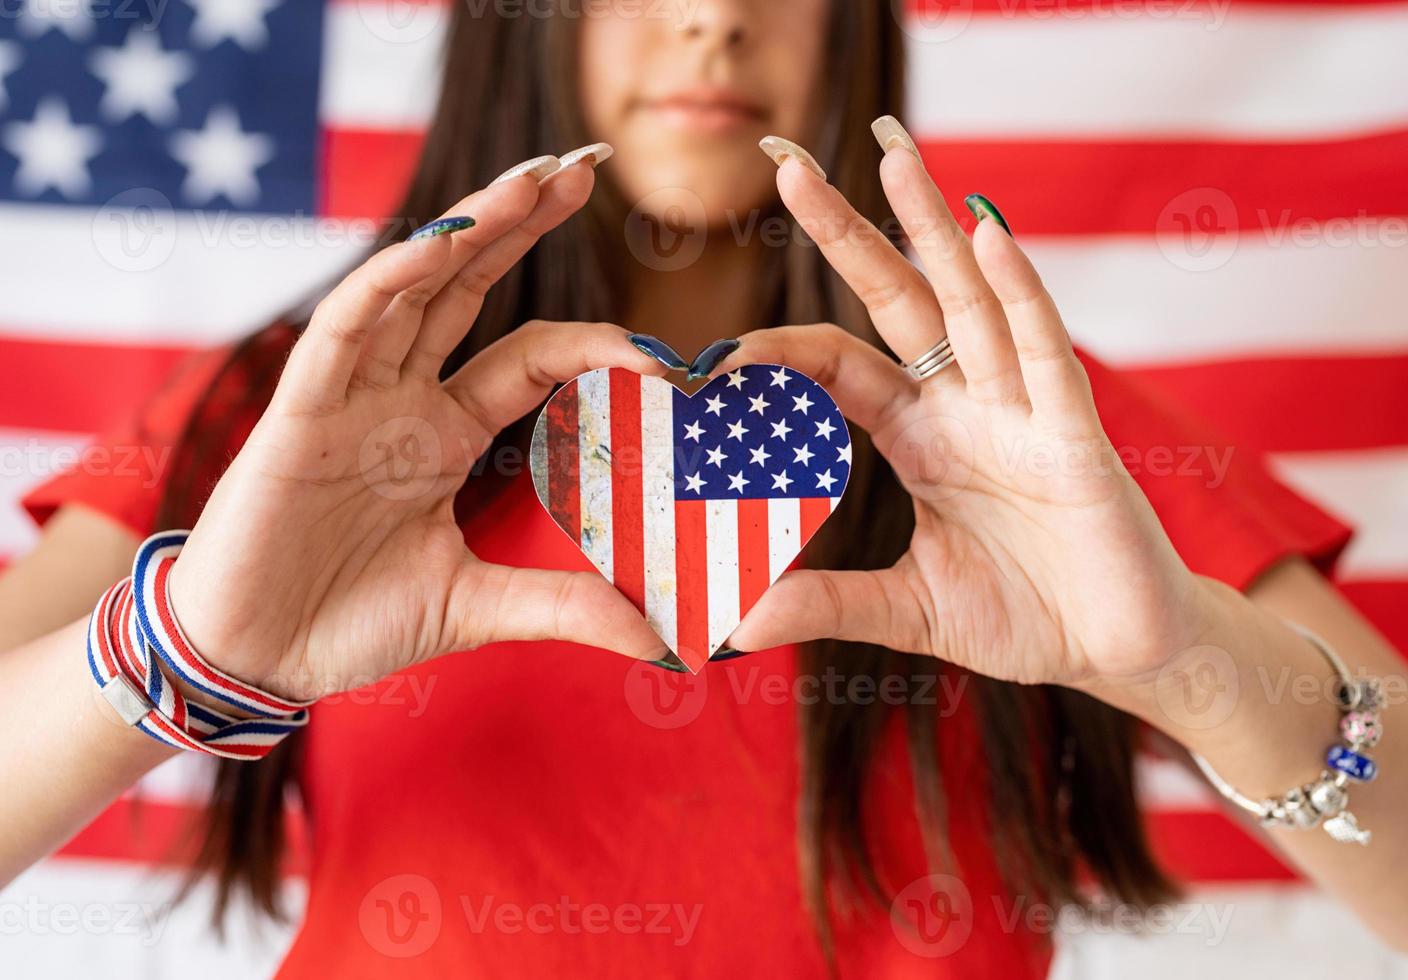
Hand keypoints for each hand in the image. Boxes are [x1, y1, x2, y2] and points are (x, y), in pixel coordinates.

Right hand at [167, 163, 669, 700]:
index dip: (592, 345)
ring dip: (469, 228)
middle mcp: (402, 399)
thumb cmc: (349, 623)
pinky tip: (439, 244)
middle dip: (522, 224)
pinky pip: (344, 328)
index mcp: (445, 434)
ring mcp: (350, 396)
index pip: (530, 359)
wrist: (255, 659)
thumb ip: (560, 605)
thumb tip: (655, 637)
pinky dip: (388, 283)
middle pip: (470, 288)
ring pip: (414, 287)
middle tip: (584, 164)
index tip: (662, 356)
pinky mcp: (298, 410)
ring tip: (532, 176)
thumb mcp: (474, 606)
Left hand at [722, 144, 1205, 688]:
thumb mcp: (908, 609)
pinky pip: (1044, 352)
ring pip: (972, 303)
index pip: (839, 367)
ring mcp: (1022, 411)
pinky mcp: (1076, 435)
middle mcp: (966, 406)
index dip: (781, 353)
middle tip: (790, 167)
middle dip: (849, 235)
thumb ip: (828, 604)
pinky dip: (1020, 294)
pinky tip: (989, 236)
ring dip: (934, 229)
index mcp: (920, 437)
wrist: (1118, 648)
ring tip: (895, 156)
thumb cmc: (1024, 615)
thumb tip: (735, 624)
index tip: (712, 358)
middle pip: (899, 301)